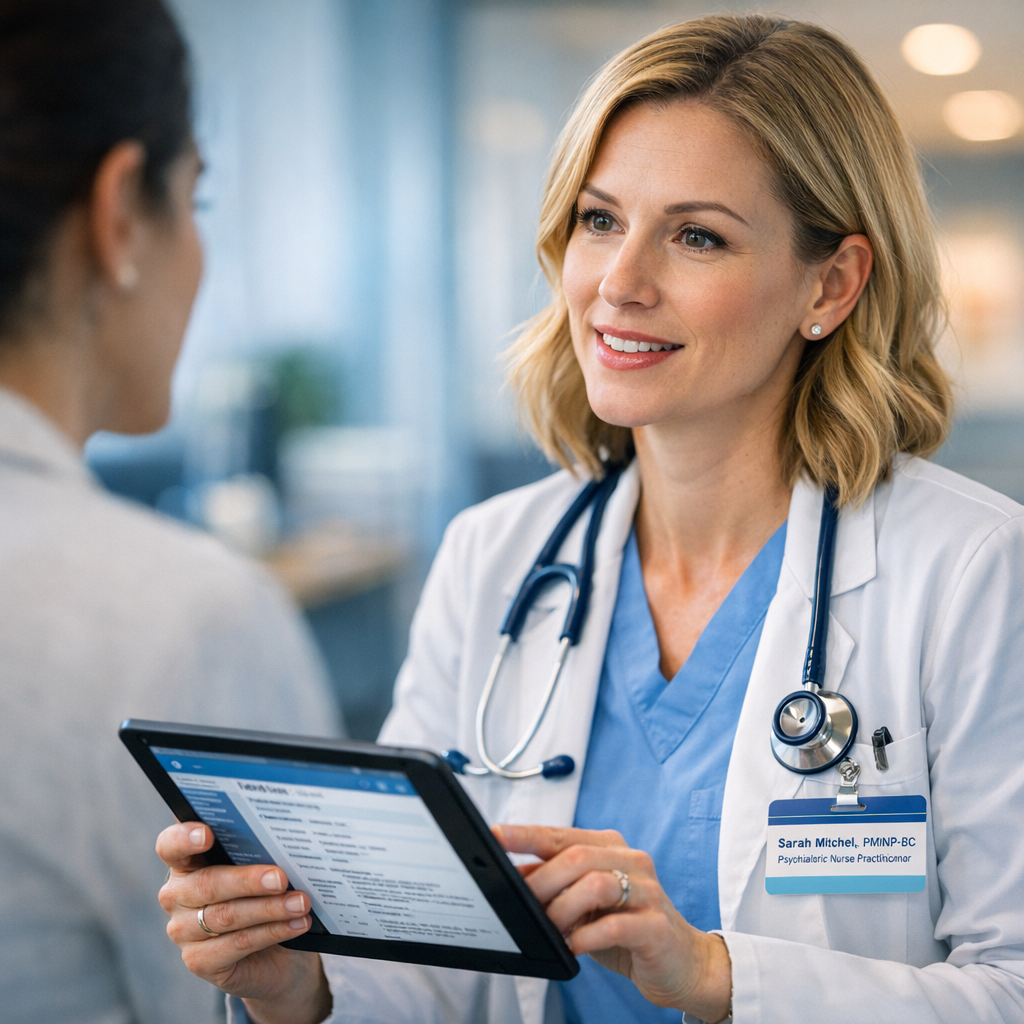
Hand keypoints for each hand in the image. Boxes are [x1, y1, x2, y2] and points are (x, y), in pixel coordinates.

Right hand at [156, 823, 331, 1023]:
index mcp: (186, 863)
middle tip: (281, 878)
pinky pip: (237, 943)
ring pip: (226, 915)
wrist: (276, 952)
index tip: (207, 834)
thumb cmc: (265, 895)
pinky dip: (272, 932)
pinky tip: (297, 924)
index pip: (170, 846)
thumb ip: (258, 851)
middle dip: (248, 880)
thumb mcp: (260, 869)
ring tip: (300, 902)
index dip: (184, 838)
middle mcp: (177, 896)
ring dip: (269, 908)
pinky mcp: (199, 961)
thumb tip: (283, 837)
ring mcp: (183, 931)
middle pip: (206, 884)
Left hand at [496, 824, 730, 1023]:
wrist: (682, 963)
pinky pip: (616, 925)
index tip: (496, 834)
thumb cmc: (625, 928)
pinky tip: (574, 945)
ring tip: (552, 929)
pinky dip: (587, 936)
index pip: (561, 834)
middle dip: (542, 882)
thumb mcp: (583, 904)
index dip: (526, 834)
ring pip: (595, 885)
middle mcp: (631, 861)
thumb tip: (511, 878)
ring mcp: (648, 892)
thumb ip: (554, 886)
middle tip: (524, 906)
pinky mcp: (657, 926)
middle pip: (576, 857)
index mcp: (610, 848)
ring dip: (563, 910)